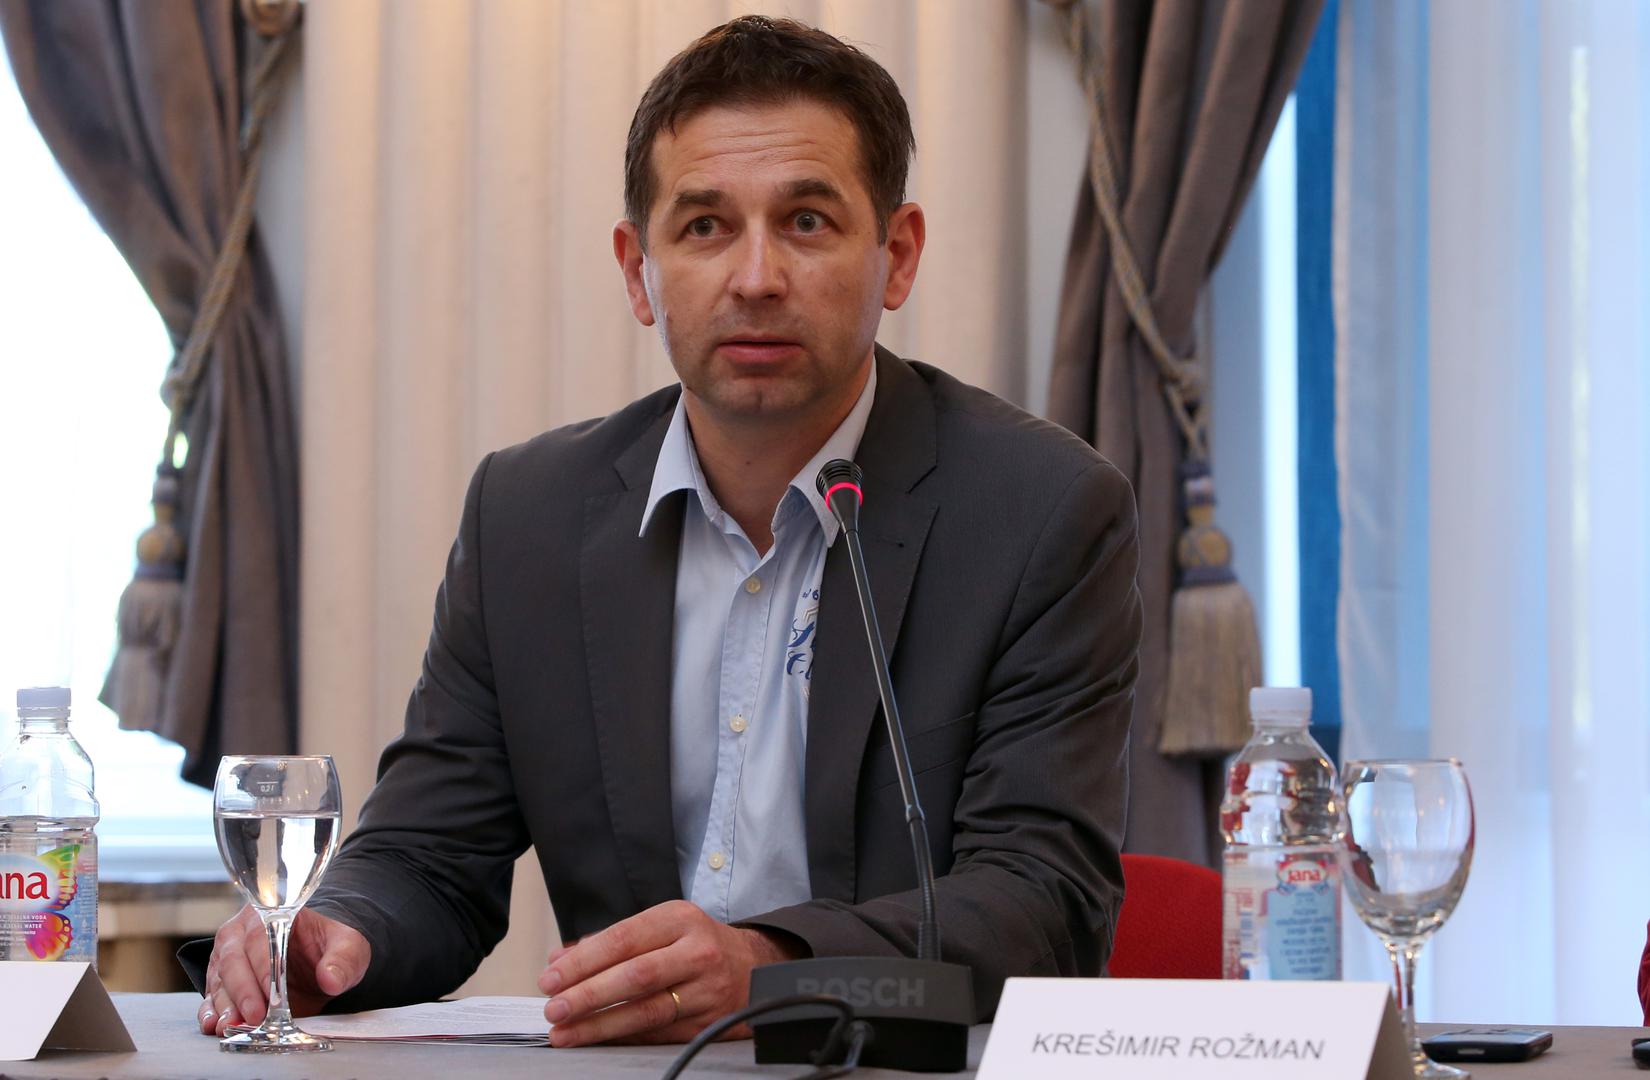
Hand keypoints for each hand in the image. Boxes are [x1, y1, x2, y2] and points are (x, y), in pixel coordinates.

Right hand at [197, 905, 370, 1035]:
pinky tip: (215, 1025)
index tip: (272, 995)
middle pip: (233, 960)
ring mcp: (227, 956)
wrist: (319, 959)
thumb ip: (343, 960)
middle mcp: (242, 932)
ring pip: (219, 980)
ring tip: (233, 1027)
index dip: (264, 969)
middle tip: (254, 1017)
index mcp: (272, 914)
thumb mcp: (348, 947)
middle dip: (242, 992)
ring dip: (225, 1006)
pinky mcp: (221, 980)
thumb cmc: (330, 947)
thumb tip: (330, 978)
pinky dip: (211, 1012)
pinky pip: (211, 995)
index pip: (261, 939)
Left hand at [538, 899, 803, 1046]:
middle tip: (554, 1008)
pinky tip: (598, 1041)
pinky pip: (659, 1034)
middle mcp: (697, 951)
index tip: (551, 977)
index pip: (623, 939)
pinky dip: (624, 1039)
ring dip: (600, 1025)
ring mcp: (706, 989)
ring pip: (647, 1011)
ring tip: (566, 1033)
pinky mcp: (710, 1022)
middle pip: (636, 976)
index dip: (583, 961)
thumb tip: (560, 960)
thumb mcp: (660, 926)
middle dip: (588, 995)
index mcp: (679, 919)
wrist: (754, 966)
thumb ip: (610, 941)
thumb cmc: (697, 943)